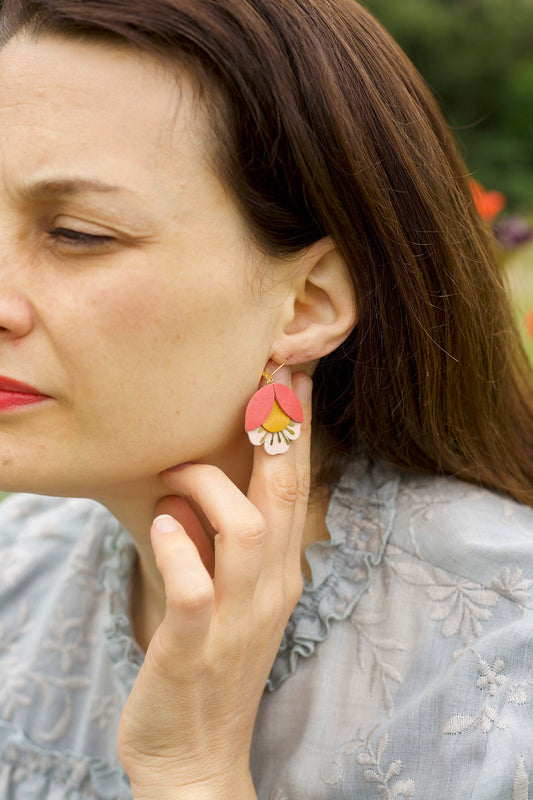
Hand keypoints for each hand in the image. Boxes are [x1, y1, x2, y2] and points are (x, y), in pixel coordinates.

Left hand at [117, 373, 311, 799]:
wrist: (197, 759)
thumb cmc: (209, 667)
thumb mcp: (230, 601)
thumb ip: (218, 548)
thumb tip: (185, 497)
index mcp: (279, 576)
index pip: (294, 491)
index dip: (294, 434)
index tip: (292, 379)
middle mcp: (268, 592)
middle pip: (282, 497)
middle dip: (277, 432)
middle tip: (268, 377)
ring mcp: (234, 622)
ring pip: (243, 531)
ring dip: (208, 488)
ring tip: (173, 475)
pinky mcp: (192, 650)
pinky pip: (192, 588)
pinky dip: (178, 550)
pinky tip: (162, 526)